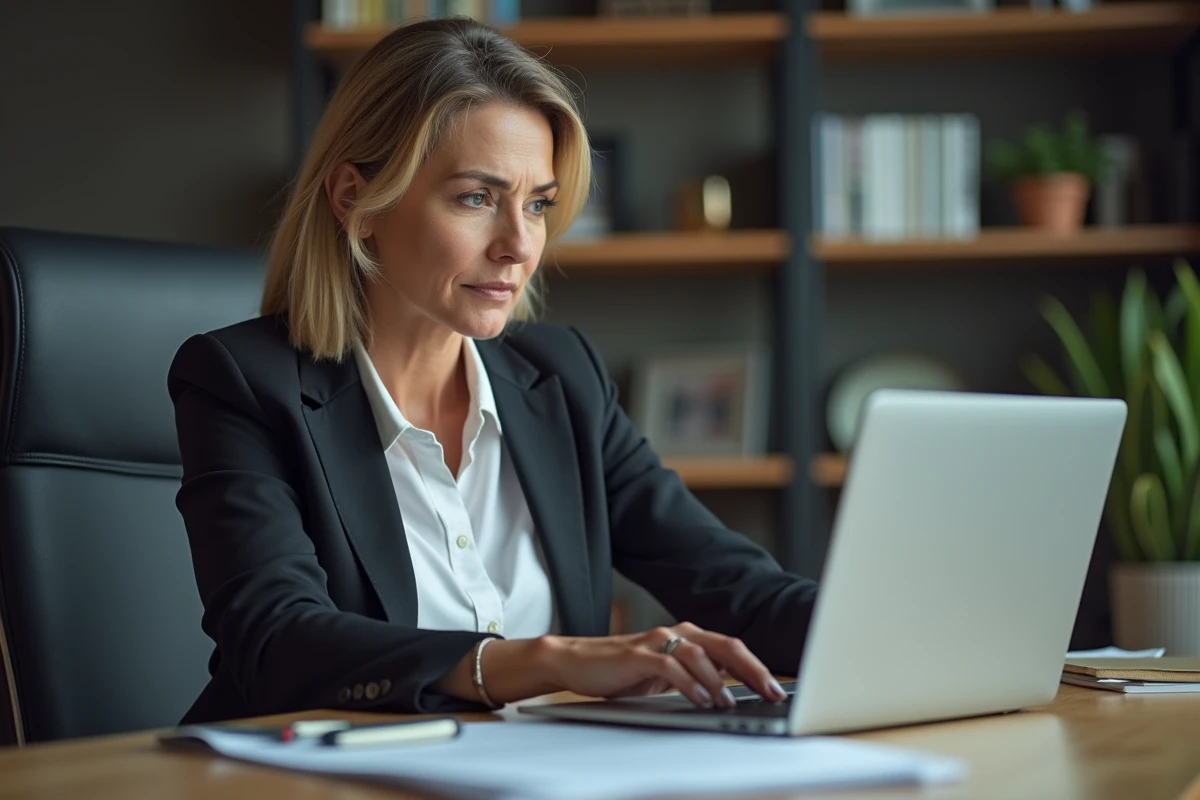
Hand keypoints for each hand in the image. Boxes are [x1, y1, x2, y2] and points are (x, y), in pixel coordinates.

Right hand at [541, 622, 787, 708]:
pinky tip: (699, 698)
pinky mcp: (637, 654)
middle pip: (725, 645)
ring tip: (730, 702)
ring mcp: (656, 641)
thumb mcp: (665, 677)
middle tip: (772, 692)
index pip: (731, 648)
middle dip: (753, 669)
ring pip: (700, 653)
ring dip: (719, 679)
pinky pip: (670, 666)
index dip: (757, 668)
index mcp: (687, 638)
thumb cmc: (622, 672)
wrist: (575, 661)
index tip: (776, 690)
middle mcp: (676, 633)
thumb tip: (727, 696)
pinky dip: (689, 683)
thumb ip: (692, 679)